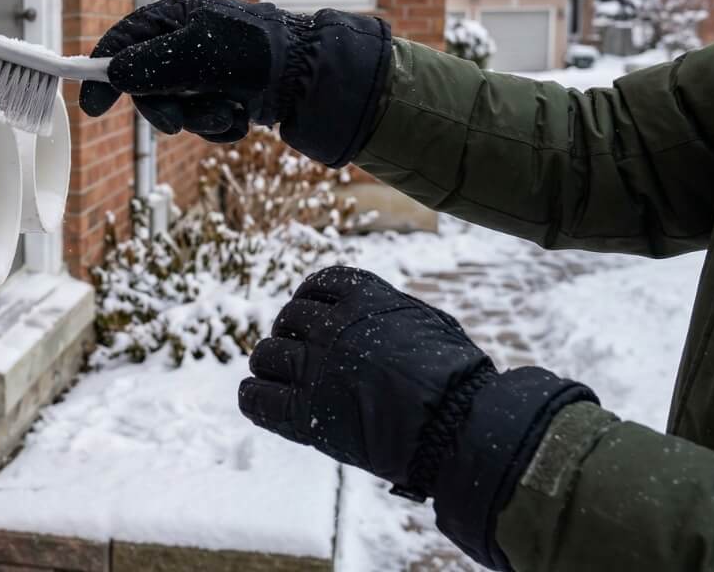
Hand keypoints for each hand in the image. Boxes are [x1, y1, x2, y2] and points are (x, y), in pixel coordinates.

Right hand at [78, 0, 391, 165]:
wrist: (313, 76)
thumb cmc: (254, 52)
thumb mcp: (194, 53)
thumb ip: (148, 64)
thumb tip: (113, 74)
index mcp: (177, 16)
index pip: (124, 39)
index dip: (104, 69)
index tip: (93, 107)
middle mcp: (189, 41)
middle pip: (147, 83)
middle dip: (164, 107)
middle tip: (176, 123)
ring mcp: (209, 71)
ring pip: (178, 107)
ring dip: (200, 119)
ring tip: (228, 112)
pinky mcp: (228, 94)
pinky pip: (205, 120)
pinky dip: (221, 125)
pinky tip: (243, 117)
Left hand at [240, 266, 594, 569]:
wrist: (460, 428)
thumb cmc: (459, 379)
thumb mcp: (429, 323)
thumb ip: (391, 314)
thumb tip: (377, 315)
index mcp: (365, 299)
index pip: (320, 284)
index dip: (310, 298)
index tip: (310, 313)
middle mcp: (333, 328)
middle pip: (289, 319)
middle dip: (290, 333)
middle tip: (298, 353)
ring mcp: (316, 370)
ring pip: (267, 355)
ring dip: (269, 364)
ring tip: (276, 377)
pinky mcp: (307, 414)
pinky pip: (258, 398)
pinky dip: (253, 397)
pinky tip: (258, 399)